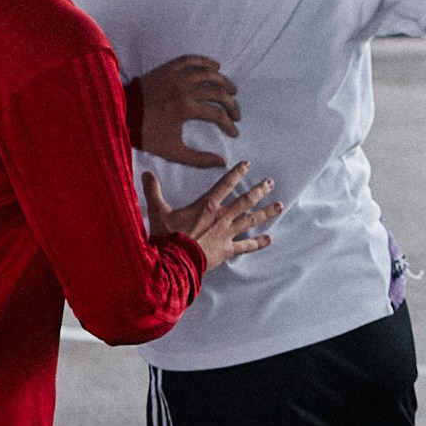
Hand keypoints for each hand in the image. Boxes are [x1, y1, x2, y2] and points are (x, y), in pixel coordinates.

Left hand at [129, 53, 240, 163]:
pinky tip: (215, 66)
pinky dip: (205, 62)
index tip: (234, 132)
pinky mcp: (168, 69)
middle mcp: (184, 89)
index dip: (229, 125)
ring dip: (224, 81)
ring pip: (208, 73)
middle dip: (231, 105)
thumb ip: (199, 159)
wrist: (122, 114)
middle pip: (218, 92)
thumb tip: (222, 162)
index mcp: (185, 109)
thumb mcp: (173, 152)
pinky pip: (191, 60)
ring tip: (232, 91)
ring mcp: (175, 76)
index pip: (217, 115)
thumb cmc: (146, 134)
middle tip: (235, 114)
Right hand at [143, 160, 278, 273]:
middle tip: (270, 183)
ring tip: (279, 206)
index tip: (248, 164)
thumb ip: (153, 191)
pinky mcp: (227, 250)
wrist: (175, 261)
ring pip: (251, 220)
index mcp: (207, 205)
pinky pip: (246, 246)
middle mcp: (221, 217)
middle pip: (245, 200)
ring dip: (265, 212)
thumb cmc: (167, 236)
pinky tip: (270, 239)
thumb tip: (146, 174)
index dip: (237, 173)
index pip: (225, 184)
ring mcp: (227, 234)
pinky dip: (258, 243)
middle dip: (258, 191)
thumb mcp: (158, 211)